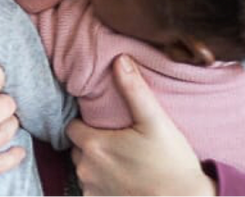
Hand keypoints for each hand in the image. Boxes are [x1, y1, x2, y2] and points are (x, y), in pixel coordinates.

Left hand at [67, 55, 216, 196]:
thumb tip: (120, 59)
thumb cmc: (172, 163)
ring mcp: (91, 189)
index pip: (72, 127)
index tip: (101, 122)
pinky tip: (122, 177)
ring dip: (96, 164)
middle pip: (77, 148)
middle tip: (115, 140)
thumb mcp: (156, 121)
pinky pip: (91, 189)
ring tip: (122, 160)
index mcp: (94, 145)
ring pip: (84, 169)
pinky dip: (102, 183)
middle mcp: (86, 169)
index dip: (85, 123)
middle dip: (91, 143)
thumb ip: (134, 90)